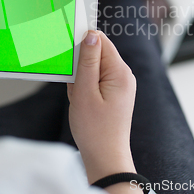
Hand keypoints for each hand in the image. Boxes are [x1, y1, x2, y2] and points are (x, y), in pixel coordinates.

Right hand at [67, 30, 136, 187]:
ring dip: (81, 80)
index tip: (69, 56)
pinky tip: (83, 103)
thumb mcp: (85, 92)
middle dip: (80, 67)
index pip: (101, 41)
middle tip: (77, 88)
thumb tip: (91, 35)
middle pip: (97, 54)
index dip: (83, 43)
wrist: (105, 158)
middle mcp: (124, 75)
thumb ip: (88, 61)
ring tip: (81, 99)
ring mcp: (120, 84)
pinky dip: (84, 88)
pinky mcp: (114, 92)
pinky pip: (95, 80)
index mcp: (120, 72)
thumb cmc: (95, 130)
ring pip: (93, 68)